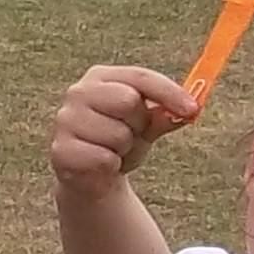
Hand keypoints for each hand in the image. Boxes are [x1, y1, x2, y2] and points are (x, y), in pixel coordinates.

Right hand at [51, 63, 199, 192]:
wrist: (91, 176)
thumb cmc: (121, 141)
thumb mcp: (147, 124)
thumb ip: (166, 114)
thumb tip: (190, 109)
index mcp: (100, 78)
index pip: (140, 77)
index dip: (168, 93)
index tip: (192, 110)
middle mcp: (78, 92)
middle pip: (127, 100)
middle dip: (138, 124)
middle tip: (130, 135)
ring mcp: (66, 121)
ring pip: (117, 134)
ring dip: (124, 149)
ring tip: (113, 151)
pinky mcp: (60, 150)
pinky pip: (103, 159)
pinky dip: (110, 167)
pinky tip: (100, 166)